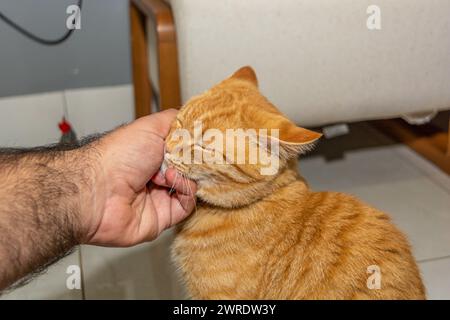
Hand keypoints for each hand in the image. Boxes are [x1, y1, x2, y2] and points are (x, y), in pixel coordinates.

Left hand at [80, 109, 196, 246]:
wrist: (98, 190)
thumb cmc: (118, 156)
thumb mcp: (151, 126)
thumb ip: (176, 121)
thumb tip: (195, 120)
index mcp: (152, 154)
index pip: (184, 150)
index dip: (194, 146)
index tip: (204, 140)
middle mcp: (156, 175)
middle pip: (191, 169)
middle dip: (193, 161)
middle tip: (191, 155)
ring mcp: (160, 197)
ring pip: (192, 186)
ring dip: (187, 175)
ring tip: (169, 169)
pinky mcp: (164, 217)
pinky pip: (187, 205)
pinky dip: (185, 191)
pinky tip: (170, 181)